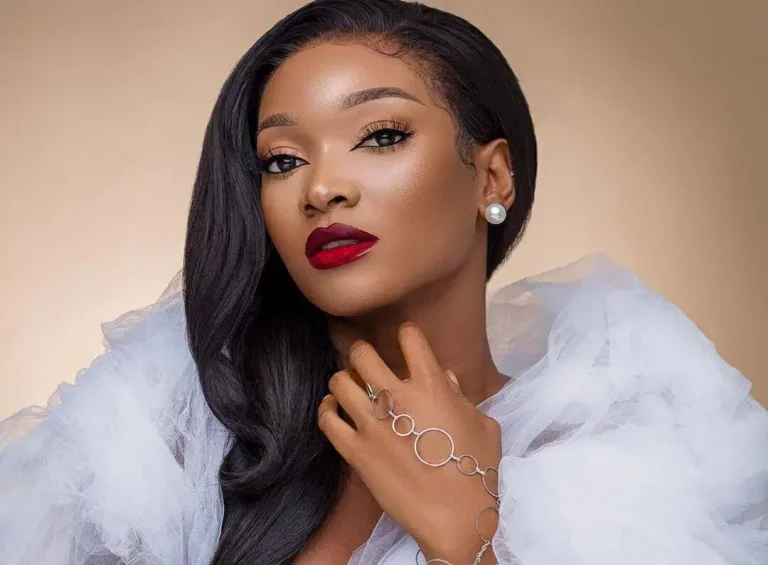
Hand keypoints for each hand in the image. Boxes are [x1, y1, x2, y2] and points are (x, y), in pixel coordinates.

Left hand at [317, 321, 501, 560]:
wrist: (455, 518)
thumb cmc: (477, 471)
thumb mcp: (484, 426)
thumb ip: (462, 397)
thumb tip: (446, 379)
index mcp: (431, 386)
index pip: (410, 338)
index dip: (407, 334)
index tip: (406, 339)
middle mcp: (397, 398)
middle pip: (363, 354)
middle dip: (362, 353)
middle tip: (366, 363)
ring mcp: (371, 425)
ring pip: (340, 382)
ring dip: (344, 381)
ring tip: (350, 388)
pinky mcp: (355, 451)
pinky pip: (327, 419)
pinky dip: (327, 409)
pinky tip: (334, 410)